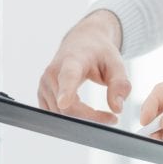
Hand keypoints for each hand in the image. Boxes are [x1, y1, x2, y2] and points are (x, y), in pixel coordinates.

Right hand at [38, 10, 131, 124]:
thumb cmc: (99, 53)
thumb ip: (120, 84)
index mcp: (72, 60)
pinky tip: (84, 110)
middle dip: (91, 117)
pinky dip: (72, 118)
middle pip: (68, 107)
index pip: (68, 77)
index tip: (64, 102)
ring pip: (62, 115)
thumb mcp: (116, 63)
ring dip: (83, 120)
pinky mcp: (42, 95)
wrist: (81, 43)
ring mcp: (44, 85)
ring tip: (101, 113)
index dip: (66, 91)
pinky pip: (56, 115)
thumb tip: (117, 108)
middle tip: (112, 118)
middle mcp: (52, 72)